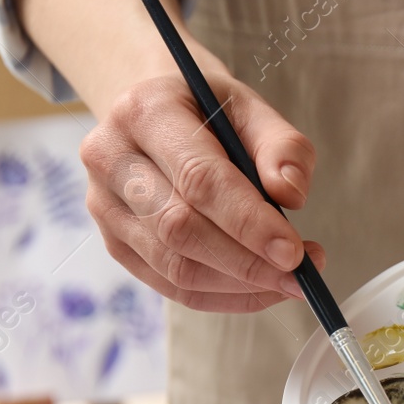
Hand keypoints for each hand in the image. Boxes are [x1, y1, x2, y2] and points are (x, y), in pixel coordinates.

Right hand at [81, 72, 322, 311]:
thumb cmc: (208, 111)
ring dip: (238, 284)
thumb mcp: (250, 108)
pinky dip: (221, 295)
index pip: (198, 178)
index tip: (293, 251)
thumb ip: (281, 146)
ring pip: (173, 266)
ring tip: (287, 281)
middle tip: (299, 274)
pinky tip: (258, 288)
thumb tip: (291, 195)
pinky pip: (170, 285)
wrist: (155, 114)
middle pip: (179, 229)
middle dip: (247, 261)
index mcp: (145, 112)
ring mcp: (104, 205)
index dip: (248, 221)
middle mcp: (111, 158)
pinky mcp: (114, 242)